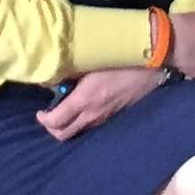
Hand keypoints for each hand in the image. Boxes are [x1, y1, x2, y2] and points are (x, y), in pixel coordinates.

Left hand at [37, 68, 161, 141]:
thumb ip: (70, 73)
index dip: (43, 119)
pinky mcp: (115, 116)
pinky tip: (85, 108)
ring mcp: (105, 117)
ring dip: (68, 126)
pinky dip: (83, 122)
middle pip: (64, 135)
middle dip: (52, 129)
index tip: (41, 111)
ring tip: (66, 111)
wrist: (153, 66)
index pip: (55, 122)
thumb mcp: (91, 63)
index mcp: (84, 100)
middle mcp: (92, 114)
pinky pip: (92, 125)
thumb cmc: (121, 59)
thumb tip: (52, 80)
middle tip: (50, 115)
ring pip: (79, 132)